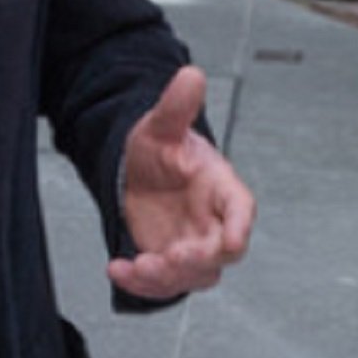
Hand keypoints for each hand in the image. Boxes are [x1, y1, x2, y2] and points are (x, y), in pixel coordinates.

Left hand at [108, 66, 255, 301]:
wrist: (139, 171)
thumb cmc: (161, 149)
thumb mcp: (162, 125)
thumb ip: (177, 106)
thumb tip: (191, 73)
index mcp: (223, 190)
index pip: (241, 211)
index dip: (239, 227)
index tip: (232, 242)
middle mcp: (214, 224)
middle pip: (220, 254)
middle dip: (198, 260)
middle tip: (171, 257)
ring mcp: (193, 247)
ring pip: (193, 276)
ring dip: (167, 278)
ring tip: (135, 267)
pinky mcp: (168, 263)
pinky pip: (162, 283)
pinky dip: (139, 283)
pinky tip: (115, 268)